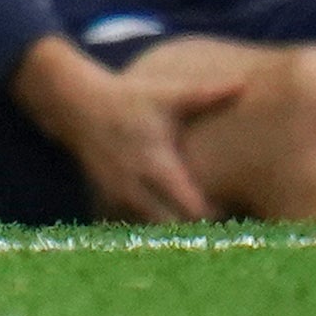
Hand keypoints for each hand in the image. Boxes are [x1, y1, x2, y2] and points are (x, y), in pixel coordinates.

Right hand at [13, 35, 237, 222]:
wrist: (73, 102)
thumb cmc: (128, 97)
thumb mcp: (165, 94)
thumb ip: (204, 94)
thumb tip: (242, 84)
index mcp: (157, 163)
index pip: (191, 207)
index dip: (214, 215)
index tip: (230, 210)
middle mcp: (136, 185)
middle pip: (175, 228)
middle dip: (196, 230)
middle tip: (217, 224)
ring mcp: (119, 195)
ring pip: (153, 232)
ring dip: (173, 232)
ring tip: (194, 225)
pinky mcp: (108, 199)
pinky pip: (133, 228)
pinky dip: (151, 229)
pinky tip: (165, 220)